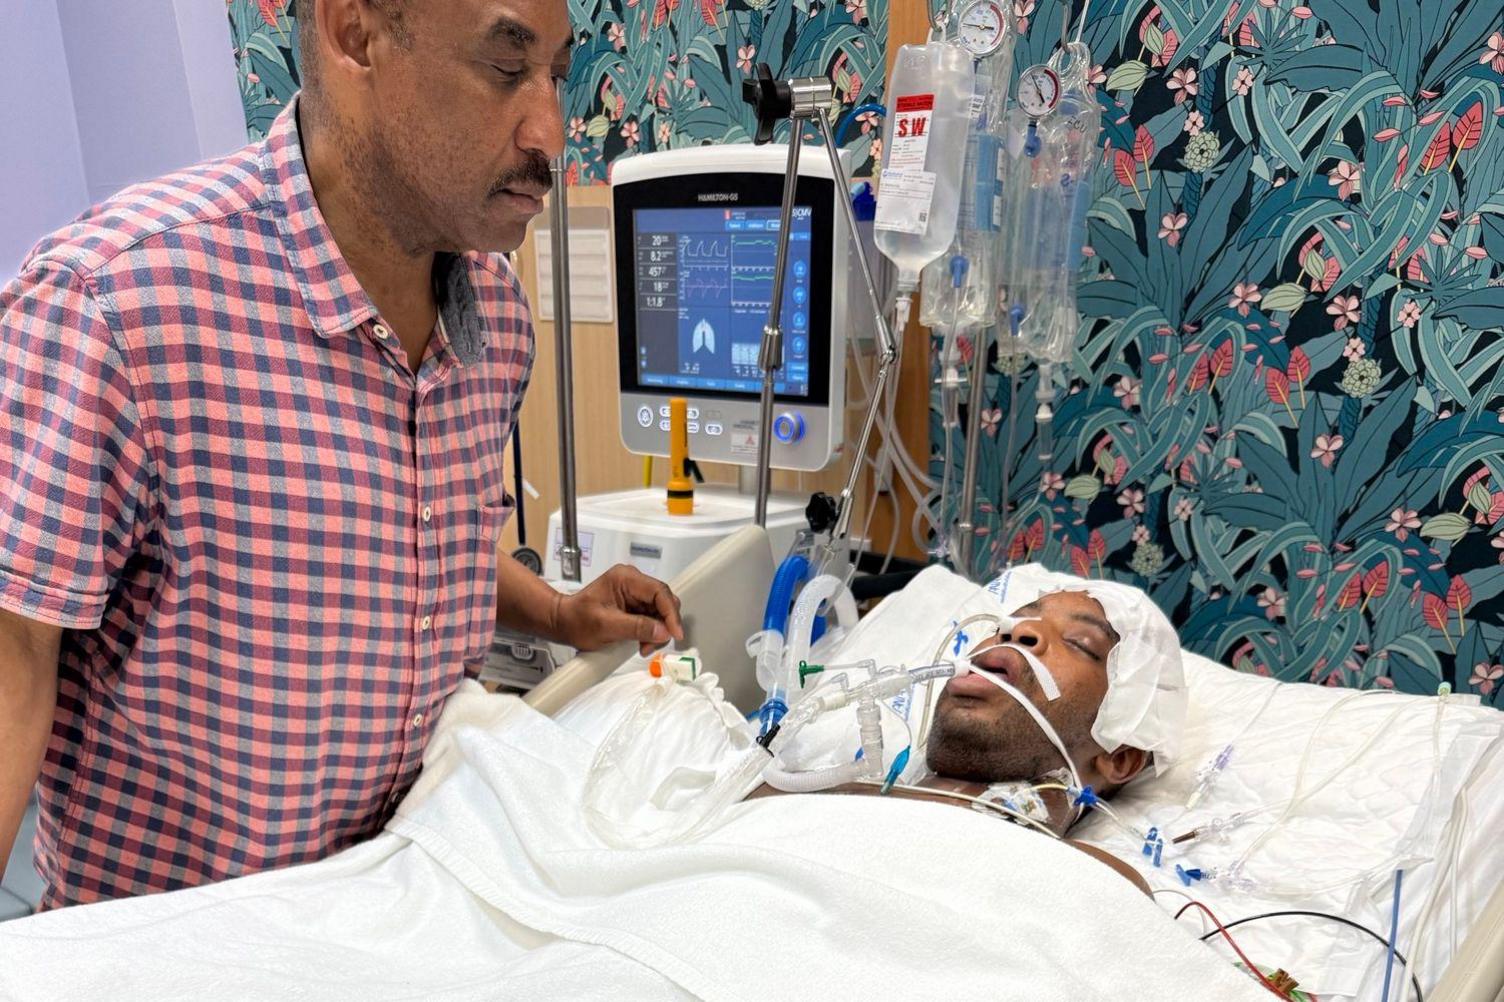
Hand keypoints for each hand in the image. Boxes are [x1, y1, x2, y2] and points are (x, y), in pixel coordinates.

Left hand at [552, 565, 684, 655]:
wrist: (563, 622)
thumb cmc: (576, 620)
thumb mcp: (606, 626)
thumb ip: (636, 628)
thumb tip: (662, 631)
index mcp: (625, 578)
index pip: (659, 592)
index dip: (670, 613)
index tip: (674, 633)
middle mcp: (632, 581)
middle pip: (663, 601)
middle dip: (663, 625)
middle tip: (652, 644)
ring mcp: (634, 592)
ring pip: (660, 611)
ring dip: (656, 631)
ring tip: (643, 646)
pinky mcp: (635, 604)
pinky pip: (652, 617)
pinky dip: (650, 632)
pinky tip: (640, 641)